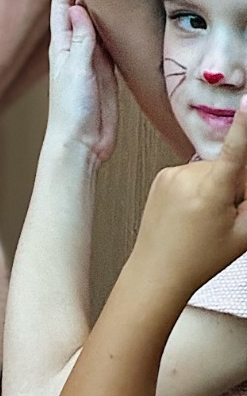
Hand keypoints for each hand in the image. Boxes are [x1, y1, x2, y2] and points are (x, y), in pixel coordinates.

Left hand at [44, 0, 117, 164]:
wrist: (81, 144)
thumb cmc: (71, 109)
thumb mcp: (76, 69)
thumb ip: (81, 40)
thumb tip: (80, 6)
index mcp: (62, 44)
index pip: (63, 5)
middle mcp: (75, 47)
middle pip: (81, 10)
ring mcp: (91, 59)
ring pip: (97, 26)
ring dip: (103, 8)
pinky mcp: (107, 73)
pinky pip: (112, 45)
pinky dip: (116, 31)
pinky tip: (125, 20)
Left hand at [130, 95, 246, 302]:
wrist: (157, 269)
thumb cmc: (199, 257)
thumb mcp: (242, 235)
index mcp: (211, 192)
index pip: (235, 152)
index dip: (244, 127)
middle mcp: (187, 177)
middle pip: (228, 167)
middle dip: (236, 185)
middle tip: (228, 215)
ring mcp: (171, 174)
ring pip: (210, 170)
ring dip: (216, 186)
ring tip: (206, 217)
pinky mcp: (161, 175)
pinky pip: (191, 174)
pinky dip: (198, 187)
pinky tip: (192, 211)